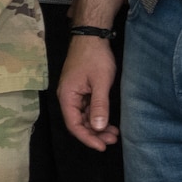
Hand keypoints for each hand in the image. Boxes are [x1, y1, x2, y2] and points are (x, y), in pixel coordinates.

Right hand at [58, 34, 119, 150]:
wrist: (92, 35)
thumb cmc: (95, 57)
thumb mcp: (100, 83)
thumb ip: (99, 106)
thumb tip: (97, 128)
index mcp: (67, 96)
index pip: (74, 124)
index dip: (87, 138)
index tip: (102, 146)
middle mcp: (67, 96)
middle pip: (78, 122)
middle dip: (94, 133)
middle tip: (113, 139)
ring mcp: (74, 93)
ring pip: (83, 116)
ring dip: (97, 125)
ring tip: (114, 132)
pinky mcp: (81, 89)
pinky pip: (86, 108)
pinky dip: (97, 115)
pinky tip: (108, 120)